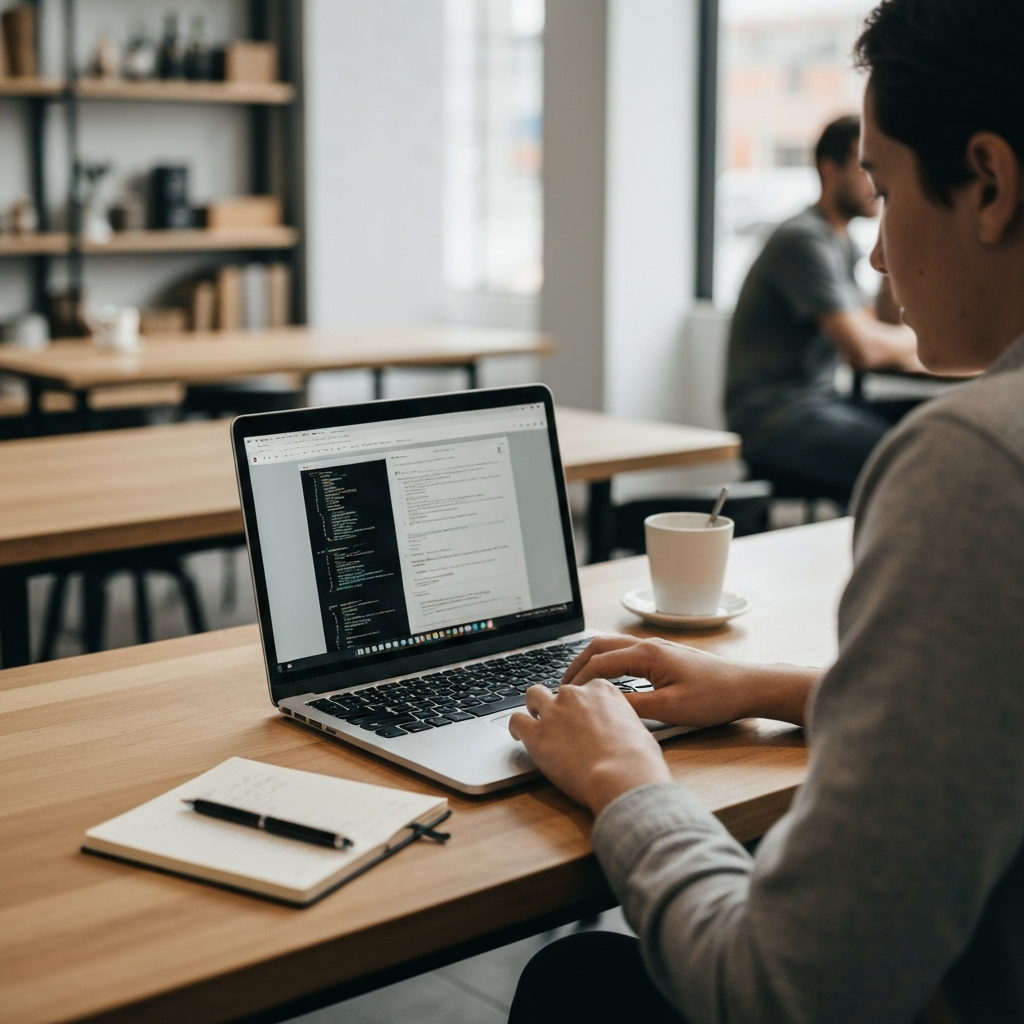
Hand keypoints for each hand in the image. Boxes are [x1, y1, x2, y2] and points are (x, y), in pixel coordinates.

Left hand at [508, 679, 670, 815]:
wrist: (622, 776)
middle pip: (560, 691)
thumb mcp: (637, 728)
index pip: (585, 687)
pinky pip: (516, 721)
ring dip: (534, 708)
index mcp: (602, 690)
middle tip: (560, 721)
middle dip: (559, 704)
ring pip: (533, 696)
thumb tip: (618, 732)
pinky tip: (517, 735)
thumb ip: (620, 721)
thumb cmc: (637, 760)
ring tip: (534, 721)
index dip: (582, 703)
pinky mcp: (536, 734)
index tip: (582, 715)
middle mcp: (576, 695)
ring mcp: (554, 712)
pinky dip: (515, 727)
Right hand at [562, 635, 816, 728]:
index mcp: (645, 654)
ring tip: (578, 682)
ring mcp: (657, 647)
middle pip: (599, 646)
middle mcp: (648, 645)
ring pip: (612, 646)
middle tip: (562, 686)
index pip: (598, 664)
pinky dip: (608, 662)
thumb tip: (603, 708)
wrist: (746, 686)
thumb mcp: (670, 709)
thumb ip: (633, 707)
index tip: (564, 698)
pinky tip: (608, 680)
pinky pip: (626, 651)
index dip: (577, 681)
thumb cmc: (713, 697)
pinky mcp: (665, 654)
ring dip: (592, 661)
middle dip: (576, 664)